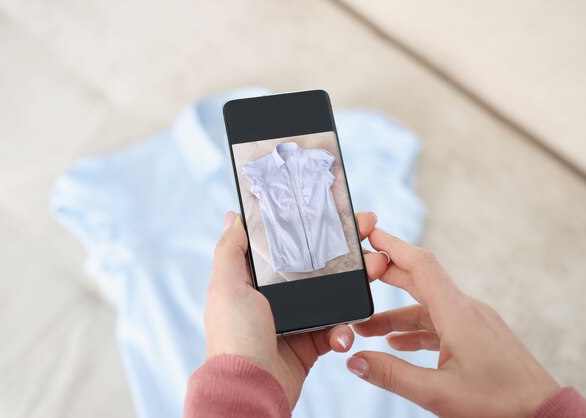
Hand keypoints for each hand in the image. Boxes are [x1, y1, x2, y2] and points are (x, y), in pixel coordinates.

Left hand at [205, 211, 388, 407]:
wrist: (250, 387)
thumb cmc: (234, 336)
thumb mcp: (225, 285)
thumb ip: (231, 249)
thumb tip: (233, 215)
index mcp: (258, 278)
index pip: (290, 244)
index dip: (312, 227)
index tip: (337, 212)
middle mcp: (277, 296)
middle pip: (318, 265)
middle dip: (346, 250)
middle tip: (369, 235)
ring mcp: (297, 319)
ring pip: (334, 293)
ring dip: (357, 282)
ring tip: (375, 270)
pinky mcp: (311, 342)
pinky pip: (336, 329)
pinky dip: (344, 330)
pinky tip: (343, 334)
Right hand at [347, 228, 559, 416]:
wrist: (543, 415)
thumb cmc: (499, 404)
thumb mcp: (437, 392)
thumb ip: (391, 374)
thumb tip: (354, 361)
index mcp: (457, 313)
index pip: (420, 265)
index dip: (393, 246)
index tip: (370, 234)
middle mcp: (466, 309)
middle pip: (420, 281)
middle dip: (387, 277)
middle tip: (359, 275)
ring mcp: (475, 322)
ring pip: (428, 308)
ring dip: (398, 316)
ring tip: (368, 329)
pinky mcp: (479, 336)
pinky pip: (441, 323)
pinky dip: (417, 329)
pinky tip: (398, 343)